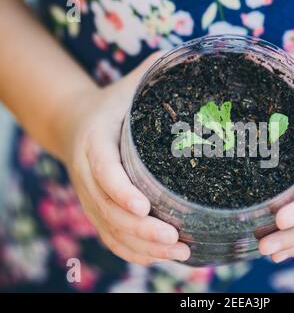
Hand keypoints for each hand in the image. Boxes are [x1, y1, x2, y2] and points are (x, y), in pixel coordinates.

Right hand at [61, 52, 190, 264]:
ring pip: (112, 231)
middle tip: (177, 240)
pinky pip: (112, 238)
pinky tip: (162, 258)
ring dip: (143, 248)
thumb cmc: (113, 103)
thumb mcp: (131, 83)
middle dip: (141, 230)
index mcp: (94, 142)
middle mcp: (89, 175)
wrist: (76, 123)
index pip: (103, 170)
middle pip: (109, 211)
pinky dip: (134, 252)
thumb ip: (157, 70)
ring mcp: (92, 197)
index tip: (144, 205)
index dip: (119, 190)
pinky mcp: (98, 210)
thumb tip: (196, 57)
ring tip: (182, 254)